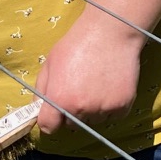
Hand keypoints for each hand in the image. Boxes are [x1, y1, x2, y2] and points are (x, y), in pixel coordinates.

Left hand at [34, 12, 142, 137]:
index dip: (50, 120)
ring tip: (96, 84)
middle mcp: (81, 109)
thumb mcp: (50, 63)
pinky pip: (112, 116)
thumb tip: (39, 109)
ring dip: (92, 110)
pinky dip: (110, 106)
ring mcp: (103, 109)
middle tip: (79, 89)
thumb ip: (42, 89)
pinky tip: (109, 86)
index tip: (54, 113)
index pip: (49, 127)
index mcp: (59, 99)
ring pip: (93, 121)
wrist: (111, 32)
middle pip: (72, 125)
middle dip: (72, 112)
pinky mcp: (122, 106)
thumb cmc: (77, 44)